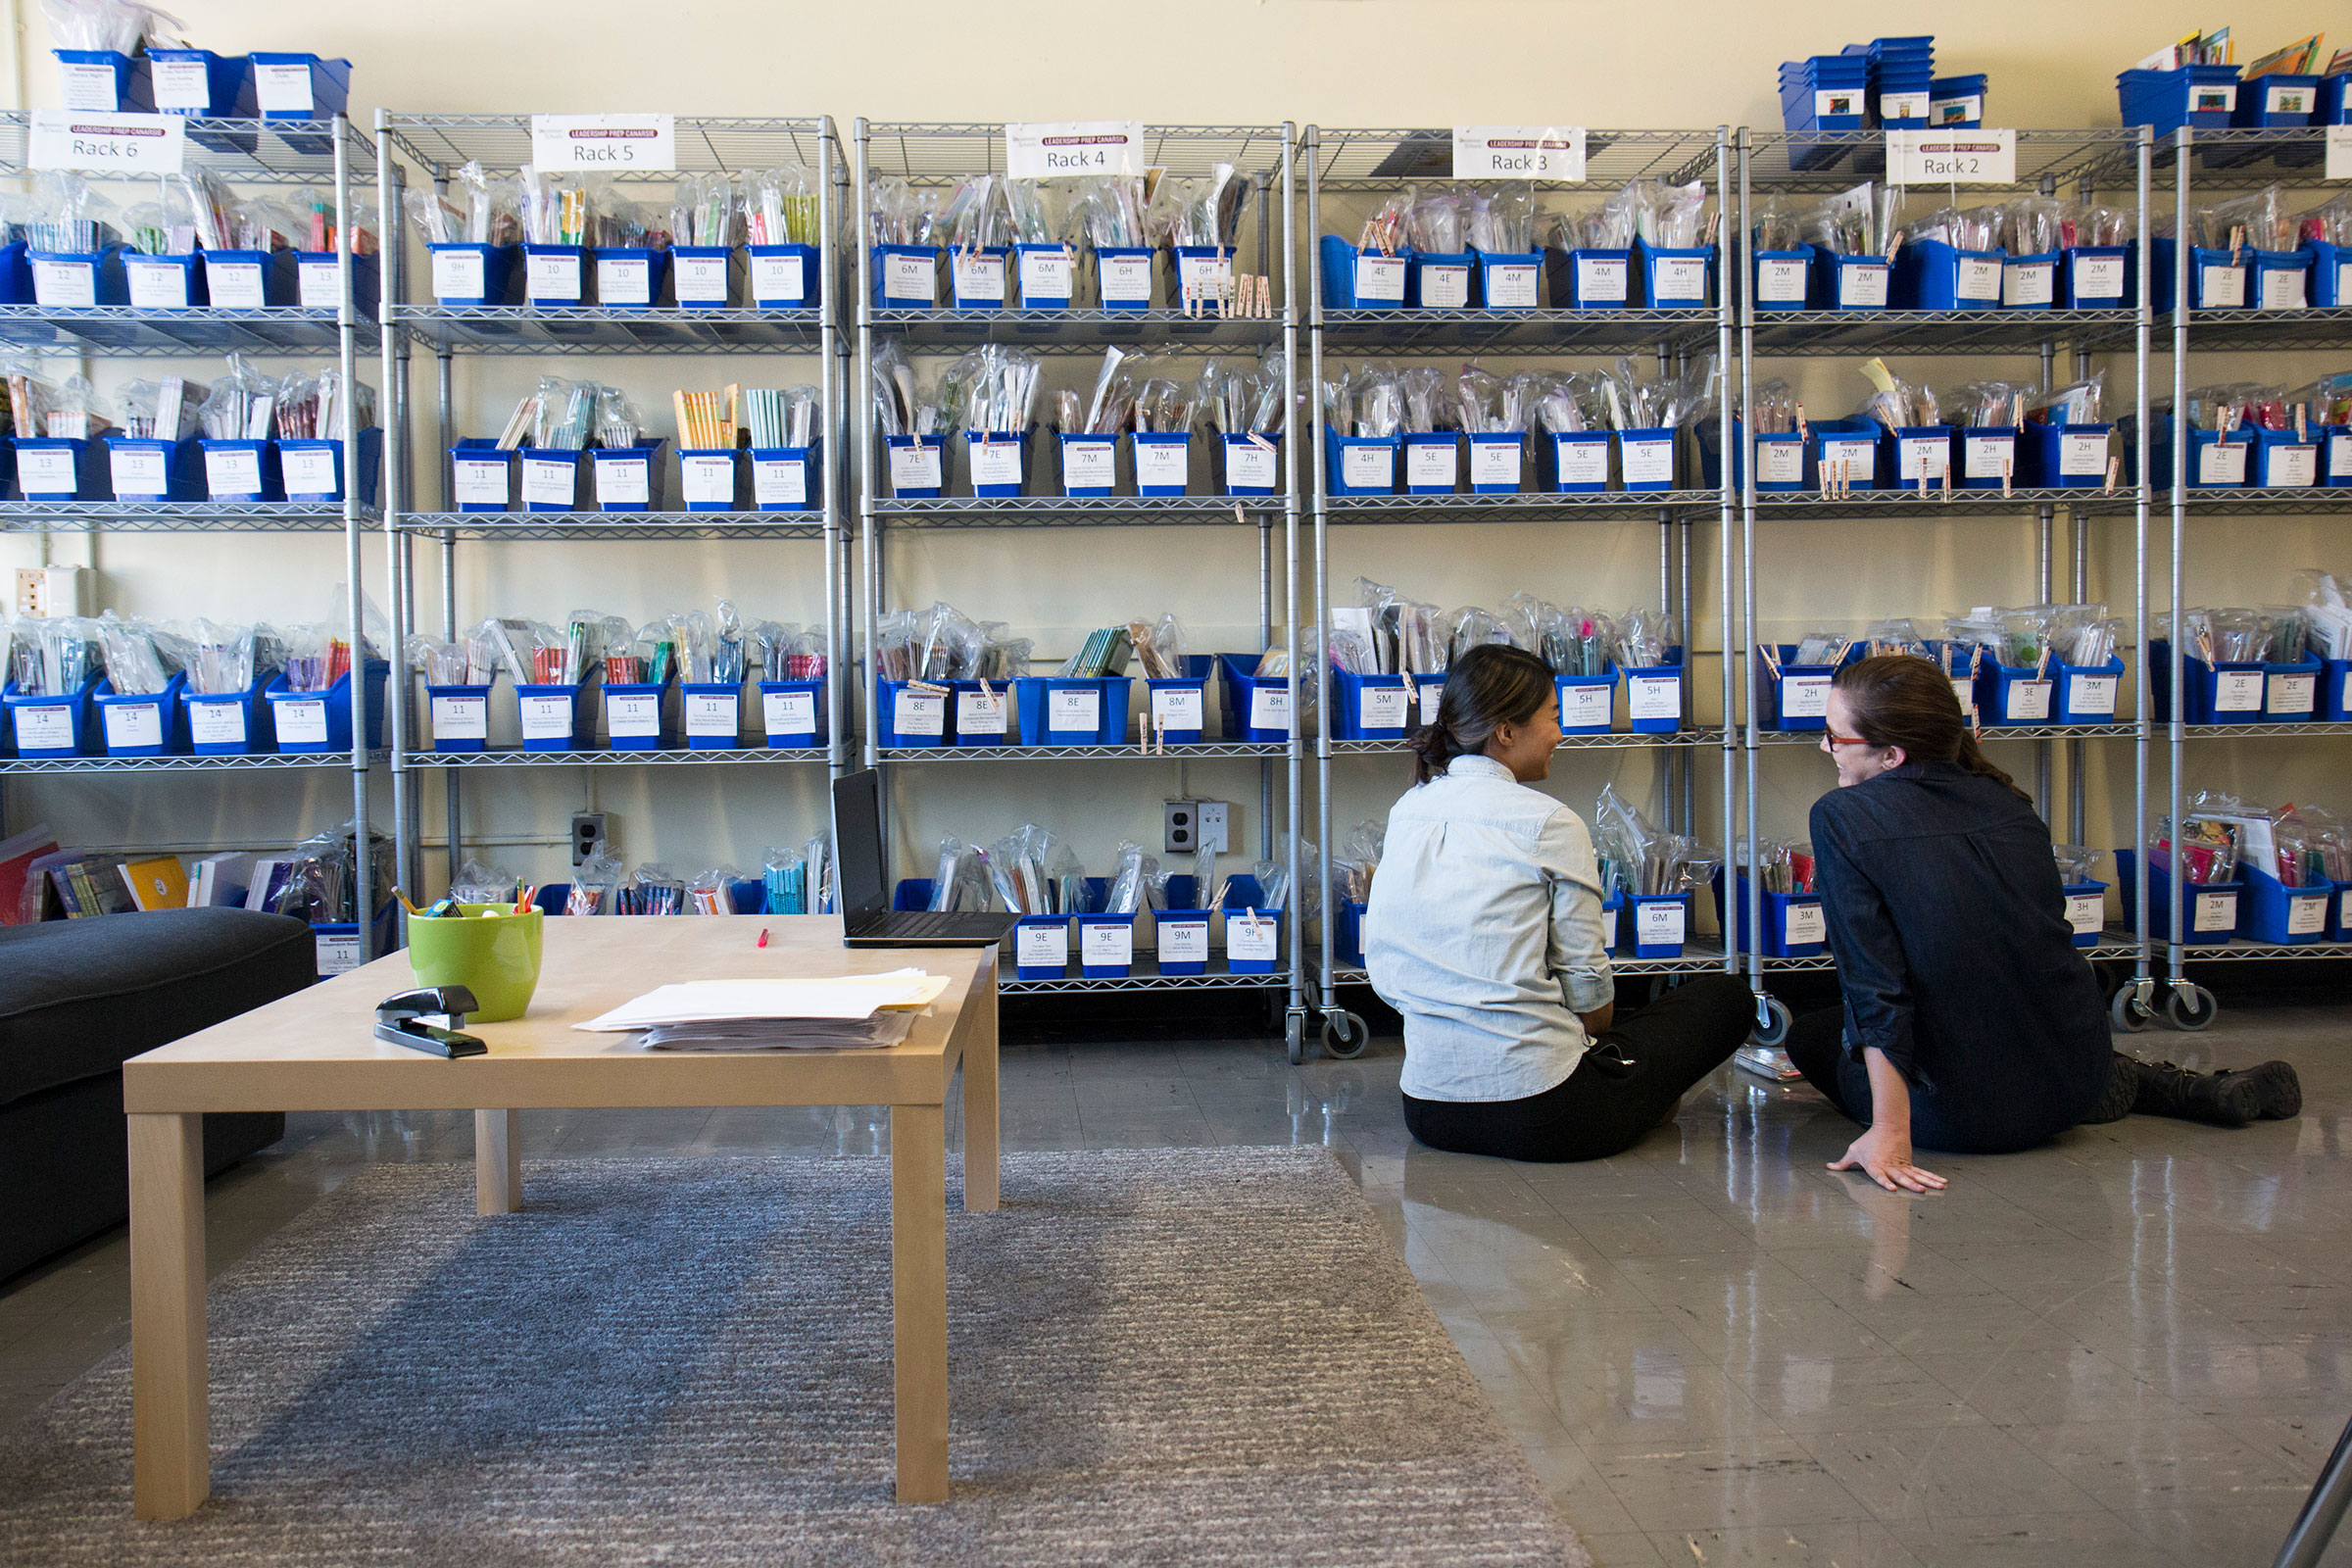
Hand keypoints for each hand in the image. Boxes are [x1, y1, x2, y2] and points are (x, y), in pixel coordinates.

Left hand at [1829, 1124, 1946, 1193]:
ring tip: (1939, 1188)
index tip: (1892, 1188)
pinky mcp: (1909, 1164)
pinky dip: (1932, 1177)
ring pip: (1916, 1175)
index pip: (1880, 1175)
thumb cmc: (1868, 1141)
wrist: (1888, 1126)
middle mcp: (1890, 1167)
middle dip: (1911, 1185)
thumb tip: (1829, 1167)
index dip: (1885, 1182)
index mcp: (1875, 1165)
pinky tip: (1942, 1183)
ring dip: (1928, 1182)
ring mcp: (1902, 1165)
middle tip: (1921, 1191)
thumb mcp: (1854, 1151)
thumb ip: (1843, 1163)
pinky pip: (1922, 1172)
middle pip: (1902, 1177)